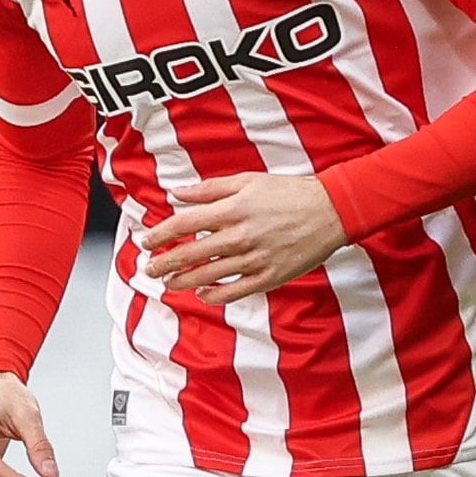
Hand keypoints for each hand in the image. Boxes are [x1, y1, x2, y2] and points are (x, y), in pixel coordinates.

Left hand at [140, 173, 345, 306]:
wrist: (330, 211)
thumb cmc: (288, 193)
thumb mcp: (248, 181)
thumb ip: (210, 189)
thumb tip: (177, 193)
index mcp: (233, 210)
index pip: (185, 224)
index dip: (160, 233)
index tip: (145, 240)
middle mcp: (240, 236)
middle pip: (190, 254)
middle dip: (163, 262)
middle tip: (148, 267)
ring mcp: (254, 259)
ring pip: (208, 275)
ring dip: (182, 281)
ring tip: (168, 282)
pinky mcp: (268, 277)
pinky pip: (233, 292)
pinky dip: (213, 295)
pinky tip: (201, 293)